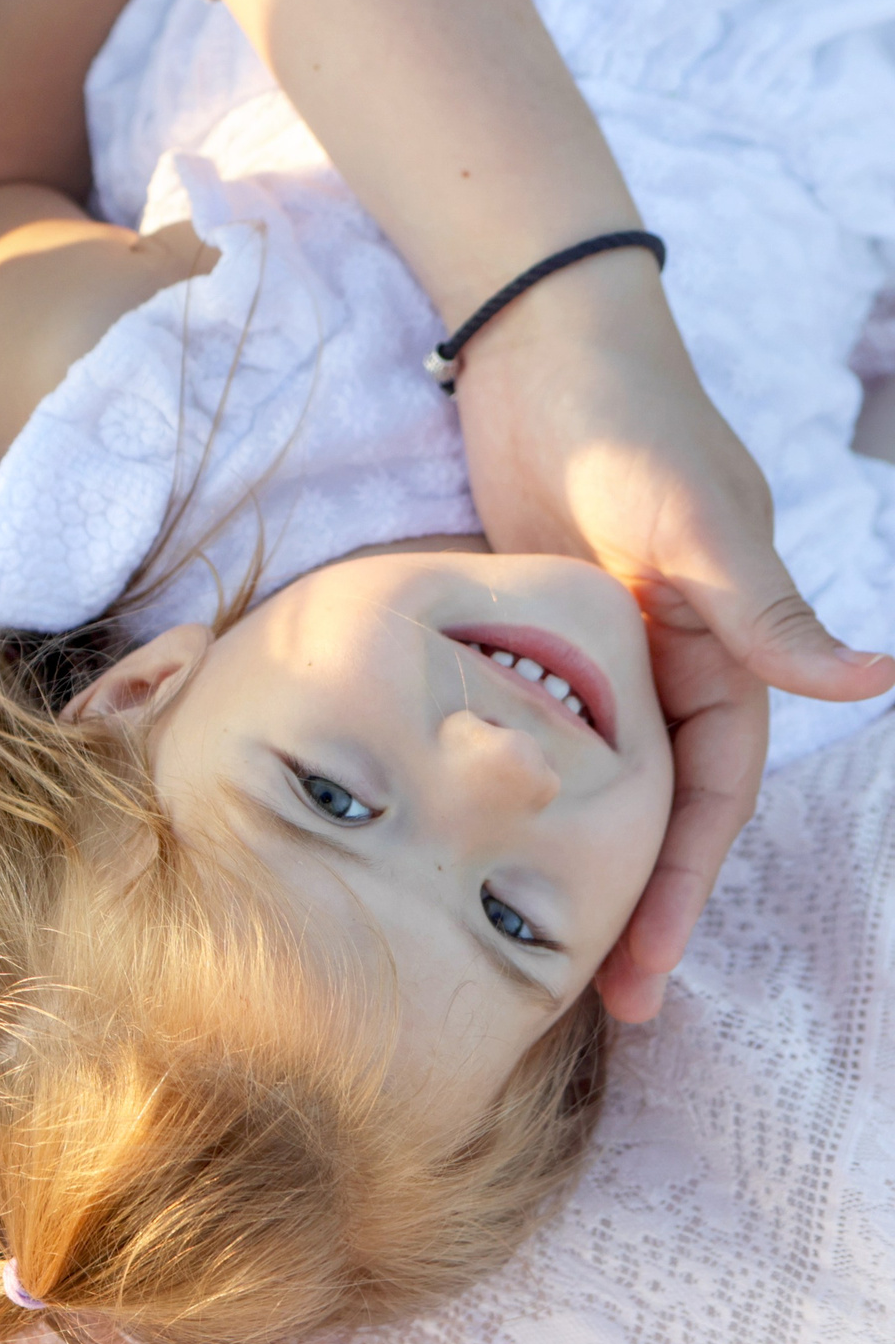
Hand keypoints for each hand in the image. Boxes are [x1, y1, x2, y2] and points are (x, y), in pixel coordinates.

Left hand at [454, 261, 894, 1020]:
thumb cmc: (619, 414)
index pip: (711, 792)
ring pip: (601, 779)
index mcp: (724, 643)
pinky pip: (543, 730)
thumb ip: (761, 605)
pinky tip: (487, 845)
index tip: (648, 968)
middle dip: (638, 901)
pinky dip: (531, 791)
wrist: (536, 339)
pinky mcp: (537, 626)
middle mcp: (672, 654)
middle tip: (597, 1004)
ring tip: (534, 948)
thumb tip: (875, 683)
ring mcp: (604, 643)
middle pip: (658, 805)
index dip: (686, 882)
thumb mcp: (686, 517)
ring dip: (581, 858)